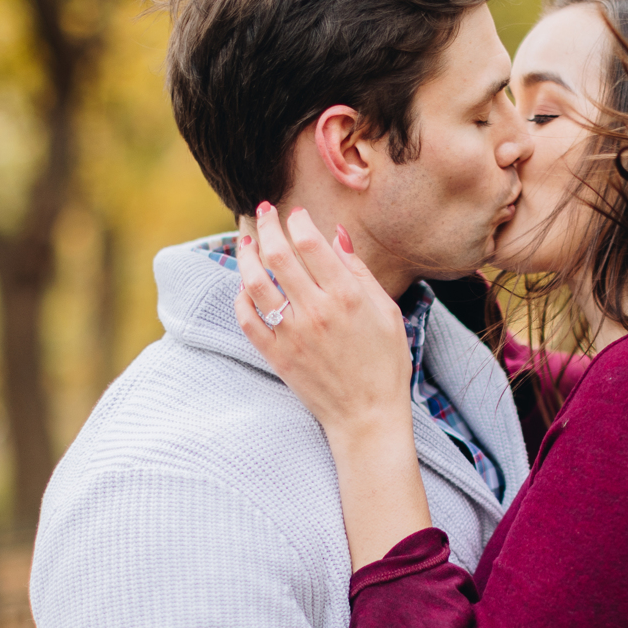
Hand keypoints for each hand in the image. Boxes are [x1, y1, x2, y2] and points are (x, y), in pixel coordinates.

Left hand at [233, 202, 410, 438]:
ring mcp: (293, 334)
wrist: (368, 416)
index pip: (310, 244)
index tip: (295, 214)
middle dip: (267, 226)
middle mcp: (316, 311)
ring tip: (244, 241)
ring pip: (255, 283)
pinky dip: (241, 299)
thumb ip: (360, 272)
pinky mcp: (277, 355)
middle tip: (264, 211)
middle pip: (278, 255)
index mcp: (347, 296)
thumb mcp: (386, 312)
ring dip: (245, 256)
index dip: (298, 221)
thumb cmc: (385, 363)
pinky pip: (248, 320)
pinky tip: (244, 287)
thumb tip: (337, 236)